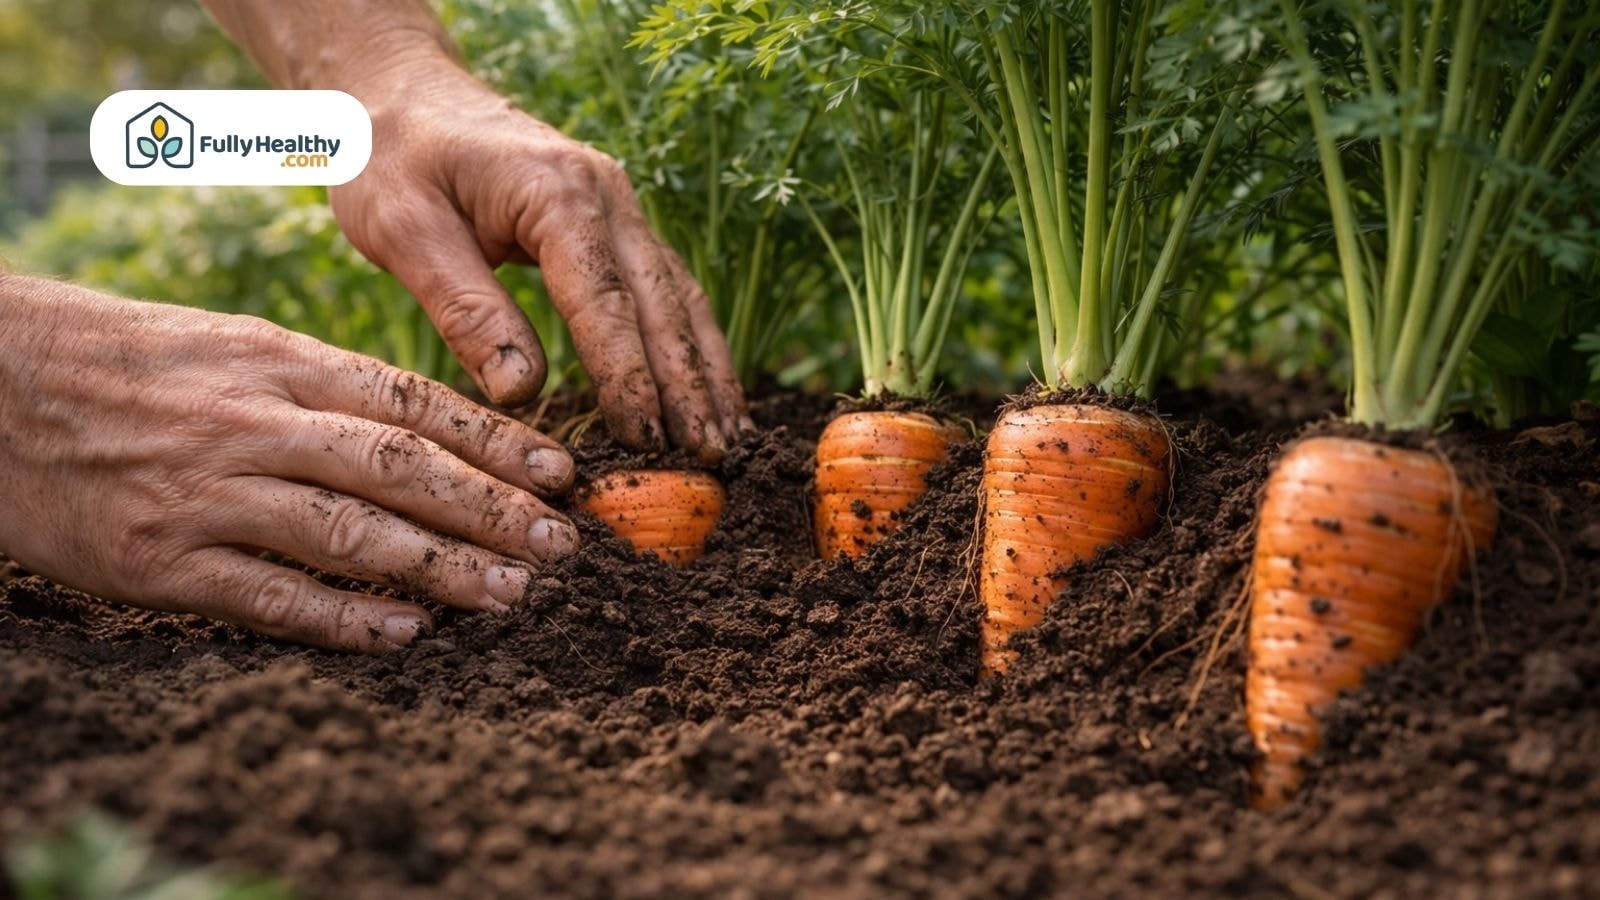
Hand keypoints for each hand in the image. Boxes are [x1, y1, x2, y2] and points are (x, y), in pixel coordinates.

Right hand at [0, 276, 579, 652]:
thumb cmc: (131, 361)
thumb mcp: (236, 345)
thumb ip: (327, 385)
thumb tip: (431, 427)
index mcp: (280, 361)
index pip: (412, 402)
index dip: (495, 440)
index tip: (562, 473)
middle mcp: (255, 423)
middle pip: (399, 468)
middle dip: (491, 510)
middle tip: (560, 547)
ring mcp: (209, 492)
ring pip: (349, 533)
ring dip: (439, 568)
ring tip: (510, 595)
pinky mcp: (161, 558)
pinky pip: (267, 594)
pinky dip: (341, 618)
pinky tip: (403, 636)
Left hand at [330, 64, 747, 461]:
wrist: (399, 90)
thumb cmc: (391, 157)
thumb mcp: (403, 229)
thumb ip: (465, 309)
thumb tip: (522, 391)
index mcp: (556, 192)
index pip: (605, 299)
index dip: (629, 375)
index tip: (646, 438)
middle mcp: (607, 194)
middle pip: (663, 301)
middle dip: (689, 384)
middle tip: (711, 458)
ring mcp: (619, 207)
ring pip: (680, 297)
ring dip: (706, 371)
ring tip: (729, 441)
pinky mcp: (614, 225)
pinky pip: (666, 291)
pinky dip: (691, 346)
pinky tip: (708, 395)